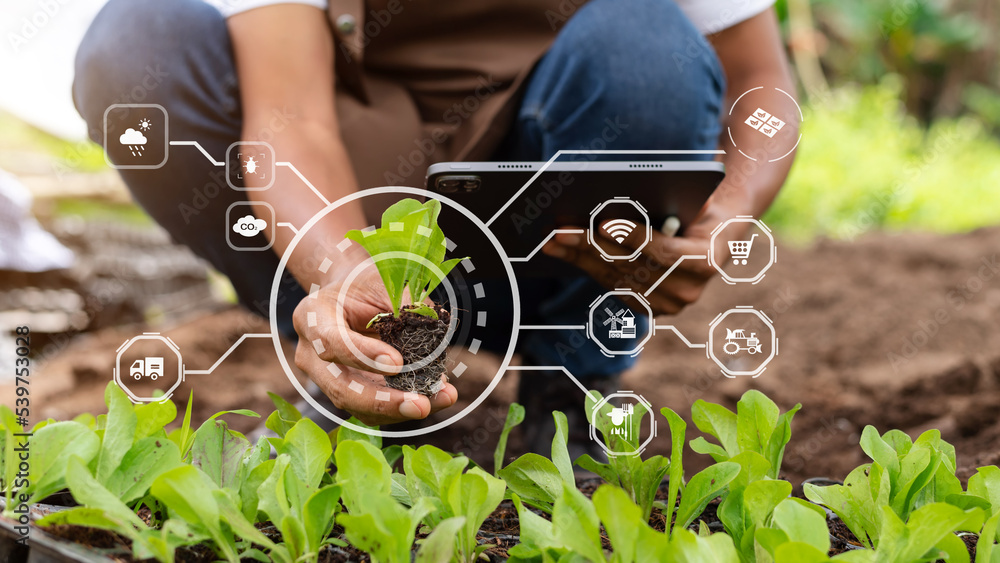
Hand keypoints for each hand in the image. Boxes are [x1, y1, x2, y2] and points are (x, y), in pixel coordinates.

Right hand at [291, 267, 457, 425]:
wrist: (353, 294)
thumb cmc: (368, 284)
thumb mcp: (386, 283)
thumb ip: (405, 309)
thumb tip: (434, 347)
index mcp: (313, 315)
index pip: (332, 342)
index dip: (364, 356)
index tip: (398, 364)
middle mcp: (311, 353)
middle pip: (340, 387)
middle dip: (382, 401)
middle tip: (421, 405)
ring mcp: (325, 377)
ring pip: (357, 405)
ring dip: (399, 409)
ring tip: (441, 399)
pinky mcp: (344, 392)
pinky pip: (370, 410)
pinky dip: (402, 408)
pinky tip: (434, 399)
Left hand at [541, 217, 724, 315]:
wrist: (714, 239)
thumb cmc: (699, 209)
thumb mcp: (694, 201)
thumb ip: (669, 203)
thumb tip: (623, 198)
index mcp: (705, 262)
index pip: (665, 252)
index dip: (633, 239)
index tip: (603, 224)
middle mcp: (687, 291)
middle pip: (632, 267)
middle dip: (592, 246)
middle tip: (561, 231)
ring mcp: (668, 305)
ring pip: (615, 278)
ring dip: (580, 258)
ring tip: (553, 241)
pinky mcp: (649, 308)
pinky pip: (612, 286)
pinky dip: (587, 267)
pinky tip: (565, 252)